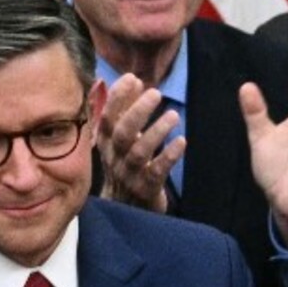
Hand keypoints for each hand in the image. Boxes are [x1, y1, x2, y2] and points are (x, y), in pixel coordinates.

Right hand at [97, 73, 183, 212]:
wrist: (125, 208)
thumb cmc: (125, 165)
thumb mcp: (121, 138)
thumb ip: (126, 109)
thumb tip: (134, 79)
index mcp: (106, 142)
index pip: (107, 117)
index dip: (118, 97)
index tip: (133, 78)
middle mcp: (114, 157)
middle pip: (121, 132)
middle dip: (137, 111)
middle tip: (156, 93)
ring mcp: (129, 174)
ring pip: (138, 152)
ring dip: (156, 132)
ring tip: (173, 115)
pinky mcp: (146, 189)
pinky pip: (156, 172)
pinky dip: (169, 156)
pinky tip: (181, 141)